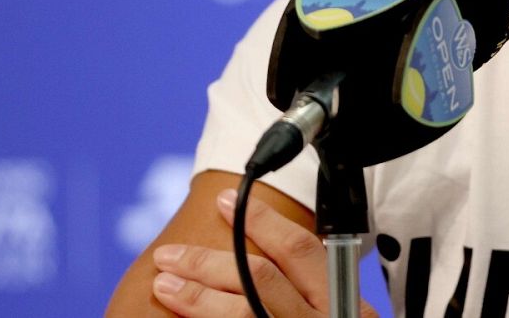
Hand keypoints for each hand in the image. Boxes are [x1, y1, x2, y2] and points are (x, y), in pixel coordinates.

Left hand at [149, 188, 379, 317]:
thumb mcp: (344, 313)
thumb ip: (312, 289)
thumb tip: (268, 248)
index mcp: (342, 303)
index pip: (299, 250)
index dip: (259, 222)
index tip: (223, 202)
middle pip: (258, 279)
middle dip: (208, 262)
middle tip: (170, 254)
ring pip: (240, 314)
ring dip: (195, 297)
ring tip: (164, 283)